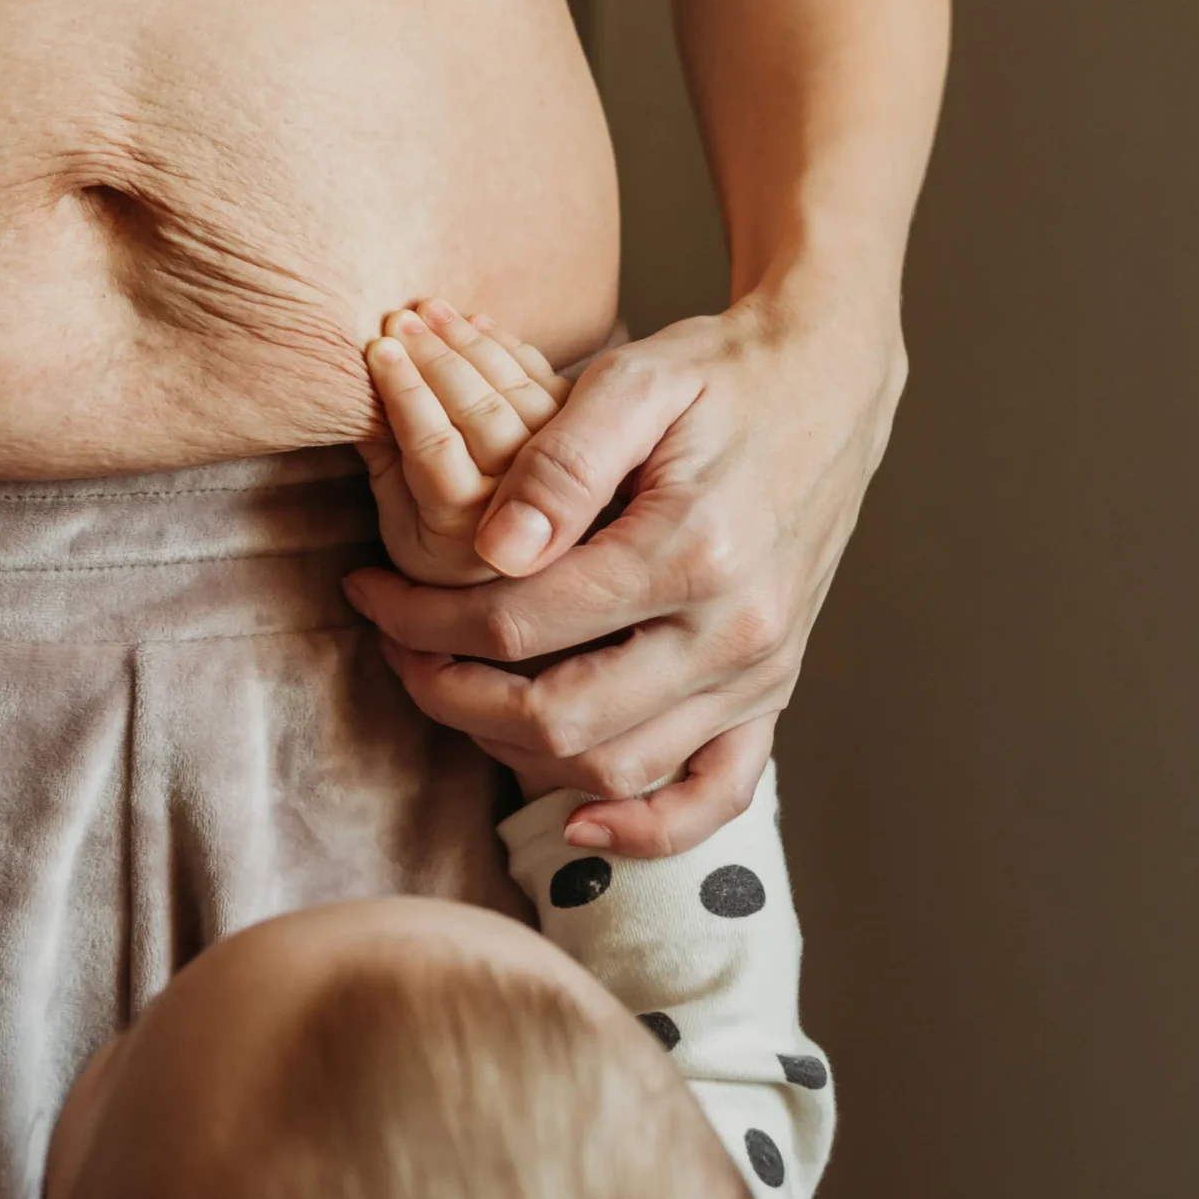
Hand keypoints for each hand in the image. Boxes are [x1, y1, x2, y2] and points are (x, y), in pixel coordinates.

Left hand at [345, 289, 904, 854]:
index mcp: (691, 551)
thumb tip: (492, 551)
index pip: (520, 623)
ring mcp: (760, 673)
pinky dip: (648, 825)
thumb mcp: (635, 379)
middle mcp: (734, 632)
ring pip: (618, 768)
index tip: (370, 592)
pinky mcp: (773, 690)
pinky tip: (580, 820)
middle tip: (396, 646)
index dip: (423, 619)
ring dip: (515, 750)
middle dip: (451, 695)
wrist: (828, 381)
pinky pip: (717, 792)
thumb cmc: (721, 372)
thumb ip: (560, 463)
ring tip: (454, 691)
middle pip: (560, 717)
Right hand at [357, 299, 574, 588]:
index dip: (406, 393)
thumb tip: (356, 393)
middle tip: (400, 318)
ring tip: (430, 309)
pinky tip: (476, 322)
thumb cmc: (434, 538)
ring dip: (469, 343)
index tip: (378, 349)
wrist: (511, 558)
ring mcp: (557, 471)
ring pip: (513, 391)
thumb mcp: (397, 521)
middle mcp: (519, 503)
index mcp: (464, 530)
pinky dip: (508, 347)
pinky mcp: (580, 441)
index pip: (432, 446)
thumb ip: (382, 461)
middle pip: (478, 414)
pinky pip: (543, 380)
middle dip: (435, 358)